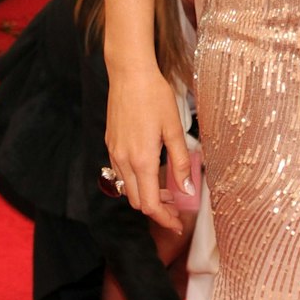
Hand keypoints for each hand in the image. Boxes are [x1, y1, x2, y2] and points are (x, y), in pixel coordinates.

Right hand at [105, 67, 193, 230]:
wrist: (129, 74)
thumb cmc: (155, 97)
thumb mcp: (174, 130)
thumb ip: (181, 162)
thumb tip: (188, 190)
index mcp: (142, 160)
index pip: (150, 204)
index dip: (164, 218)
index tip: (177, 225)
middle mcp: (123, 160)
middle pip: (137, 201)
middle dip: (157, 210)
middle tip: (178, 209)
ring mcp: (114, 152)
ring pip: (127, 188)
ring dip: (146, 195)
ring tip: (168, 191)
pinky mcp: (111, 144)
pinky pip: (121, 173)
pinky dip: (136, 181)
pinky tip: (152, 172)